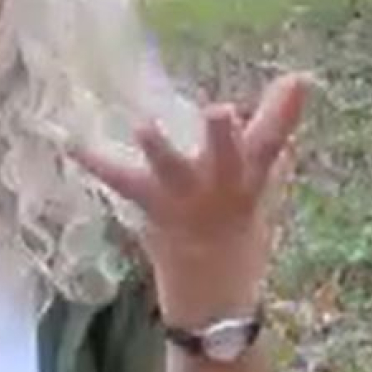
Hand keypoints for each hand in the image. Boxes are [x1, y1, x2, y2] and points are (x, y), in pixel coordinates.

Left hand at [70, 71, 310, 320]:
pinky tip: (71, 141)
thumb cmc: (237, 222)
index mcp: (250, 177)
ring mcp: (183, 200)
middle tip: (220, 111)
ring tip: (145, 127)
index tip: (298, 80)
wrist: (212, 293)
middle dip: (223, 137)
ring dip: (161, 151)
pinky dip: (94, 160)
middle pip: (227, 157)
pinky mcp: (151, 209)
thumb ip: (275, 125)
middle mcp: (219, 187)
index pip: (273, 141)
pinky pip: (121, 180)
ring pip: (172, 171)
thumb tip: (300, 78)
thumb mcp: (262, 176)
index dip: (285, 113)